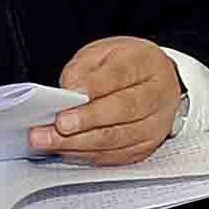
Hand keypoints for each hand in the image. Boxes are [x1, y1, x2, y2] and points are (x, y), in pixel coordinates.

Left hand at [29, 37, 180, 165]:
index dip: (95, 86)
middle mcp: (156, 95)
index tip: (71, 93)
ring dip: (79, 143)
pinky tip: (65, 149)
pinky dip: (87, 154)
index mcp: (145, 63)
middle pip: (122, 110)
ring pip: (116, 138)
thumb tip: (70, 89)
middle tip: (57, 125)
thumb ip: (84, 68)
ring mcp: (154, 124)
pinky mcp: (145, 147)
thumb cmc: (127, 66)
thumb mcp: (103, 52)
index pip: (121, 74)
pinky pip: (114, 155)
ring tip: (50, 141)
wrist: (158, 82)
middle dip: (85, 120)